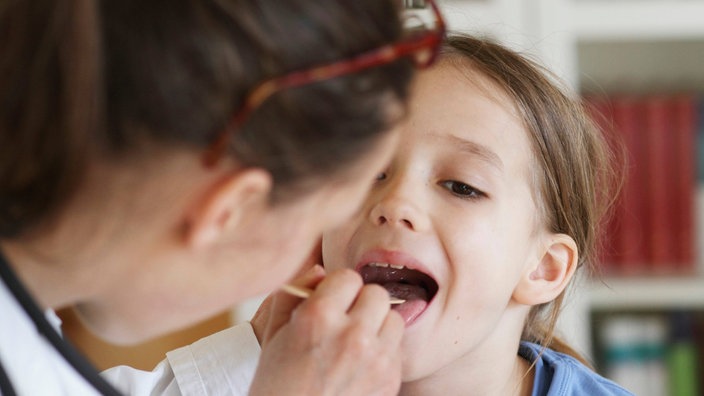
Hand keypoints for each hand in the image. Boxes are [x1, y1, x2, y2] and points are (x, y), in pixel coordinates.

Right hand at [249, 269, 403, 395]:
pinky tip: (360, 364)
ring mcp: (375, 359)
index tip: (330, 301)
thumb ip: (295, 292)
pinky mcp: (390, 380)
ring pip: (394, 319)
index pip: (349, 276)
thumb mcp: (273, 331)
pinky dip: (383, 352)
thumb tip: (320, 272)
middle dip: (361, 302)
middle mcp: (352, 334)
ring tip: (354, 342)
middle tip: (344, 319)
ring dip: (377, 325)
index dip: (338, 288)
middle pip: (378, 294)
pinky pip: (397, 349)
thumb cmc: (277, 383)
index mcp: (319, 317)